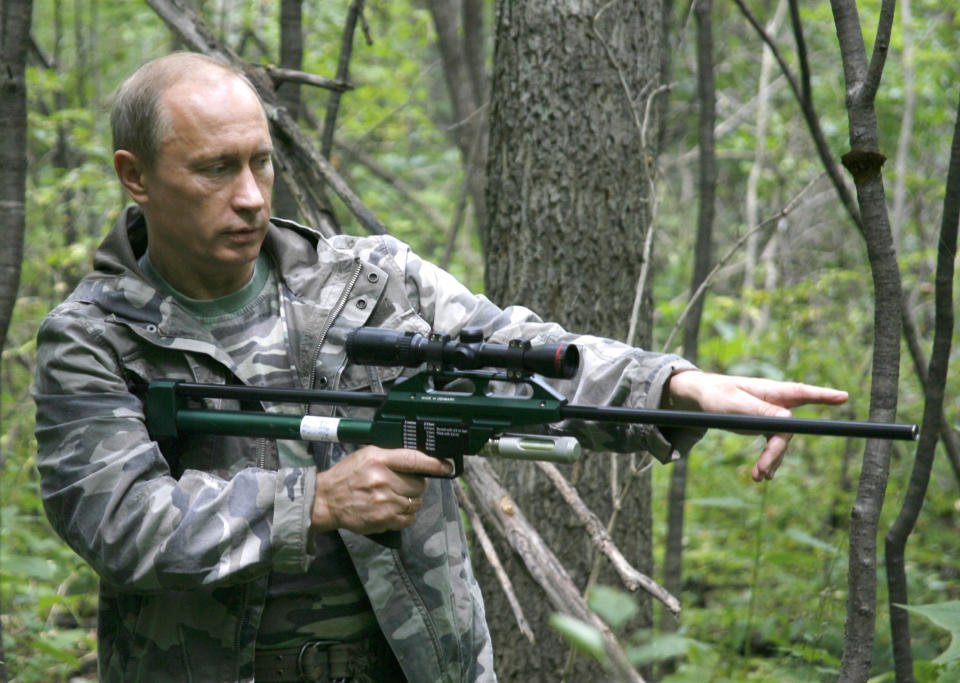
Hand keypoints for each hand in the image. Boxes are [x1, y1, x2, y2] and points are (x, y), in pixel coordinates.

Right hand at [311, 446, 452, 533]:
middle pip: (419, 484)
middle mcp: (383, 480)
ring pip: (416, 502)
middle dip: (417, 484)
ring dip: (411, 500)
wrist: (327, 500)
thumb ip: (391, 456)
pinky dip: (406, 515)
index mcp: (379, 459)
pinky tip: (394, 509)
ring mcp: (384, 502)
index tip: (447, 467)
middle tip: (404, 484)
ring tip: (396, 497)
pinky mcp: (383, 519)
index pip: (414, 459)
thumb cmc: (347, 475)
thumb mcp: (367, 455)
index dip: (434, 464)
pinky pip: (408, 518)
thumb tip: (419, 459)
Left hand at [666, 370, 848, 481]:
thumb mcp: (734, 404)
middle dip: (777, 452)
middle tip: (763, 472)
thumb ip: (760, 412)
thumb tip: (788, 418)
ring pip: (779, 441)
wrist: (697, 399)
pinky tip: (760, 475)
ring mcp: (768, 415)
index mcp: (769, 391)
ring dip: (771, 460)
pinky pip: (771, 445)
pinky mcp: (761, 425)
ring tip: (757, 477)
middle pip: (787, 430)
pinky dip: (767, 460)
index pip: (801, 392)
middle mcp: (773, 402)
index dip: (823, 395)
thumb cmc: (715, 395)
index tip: (843, 396)